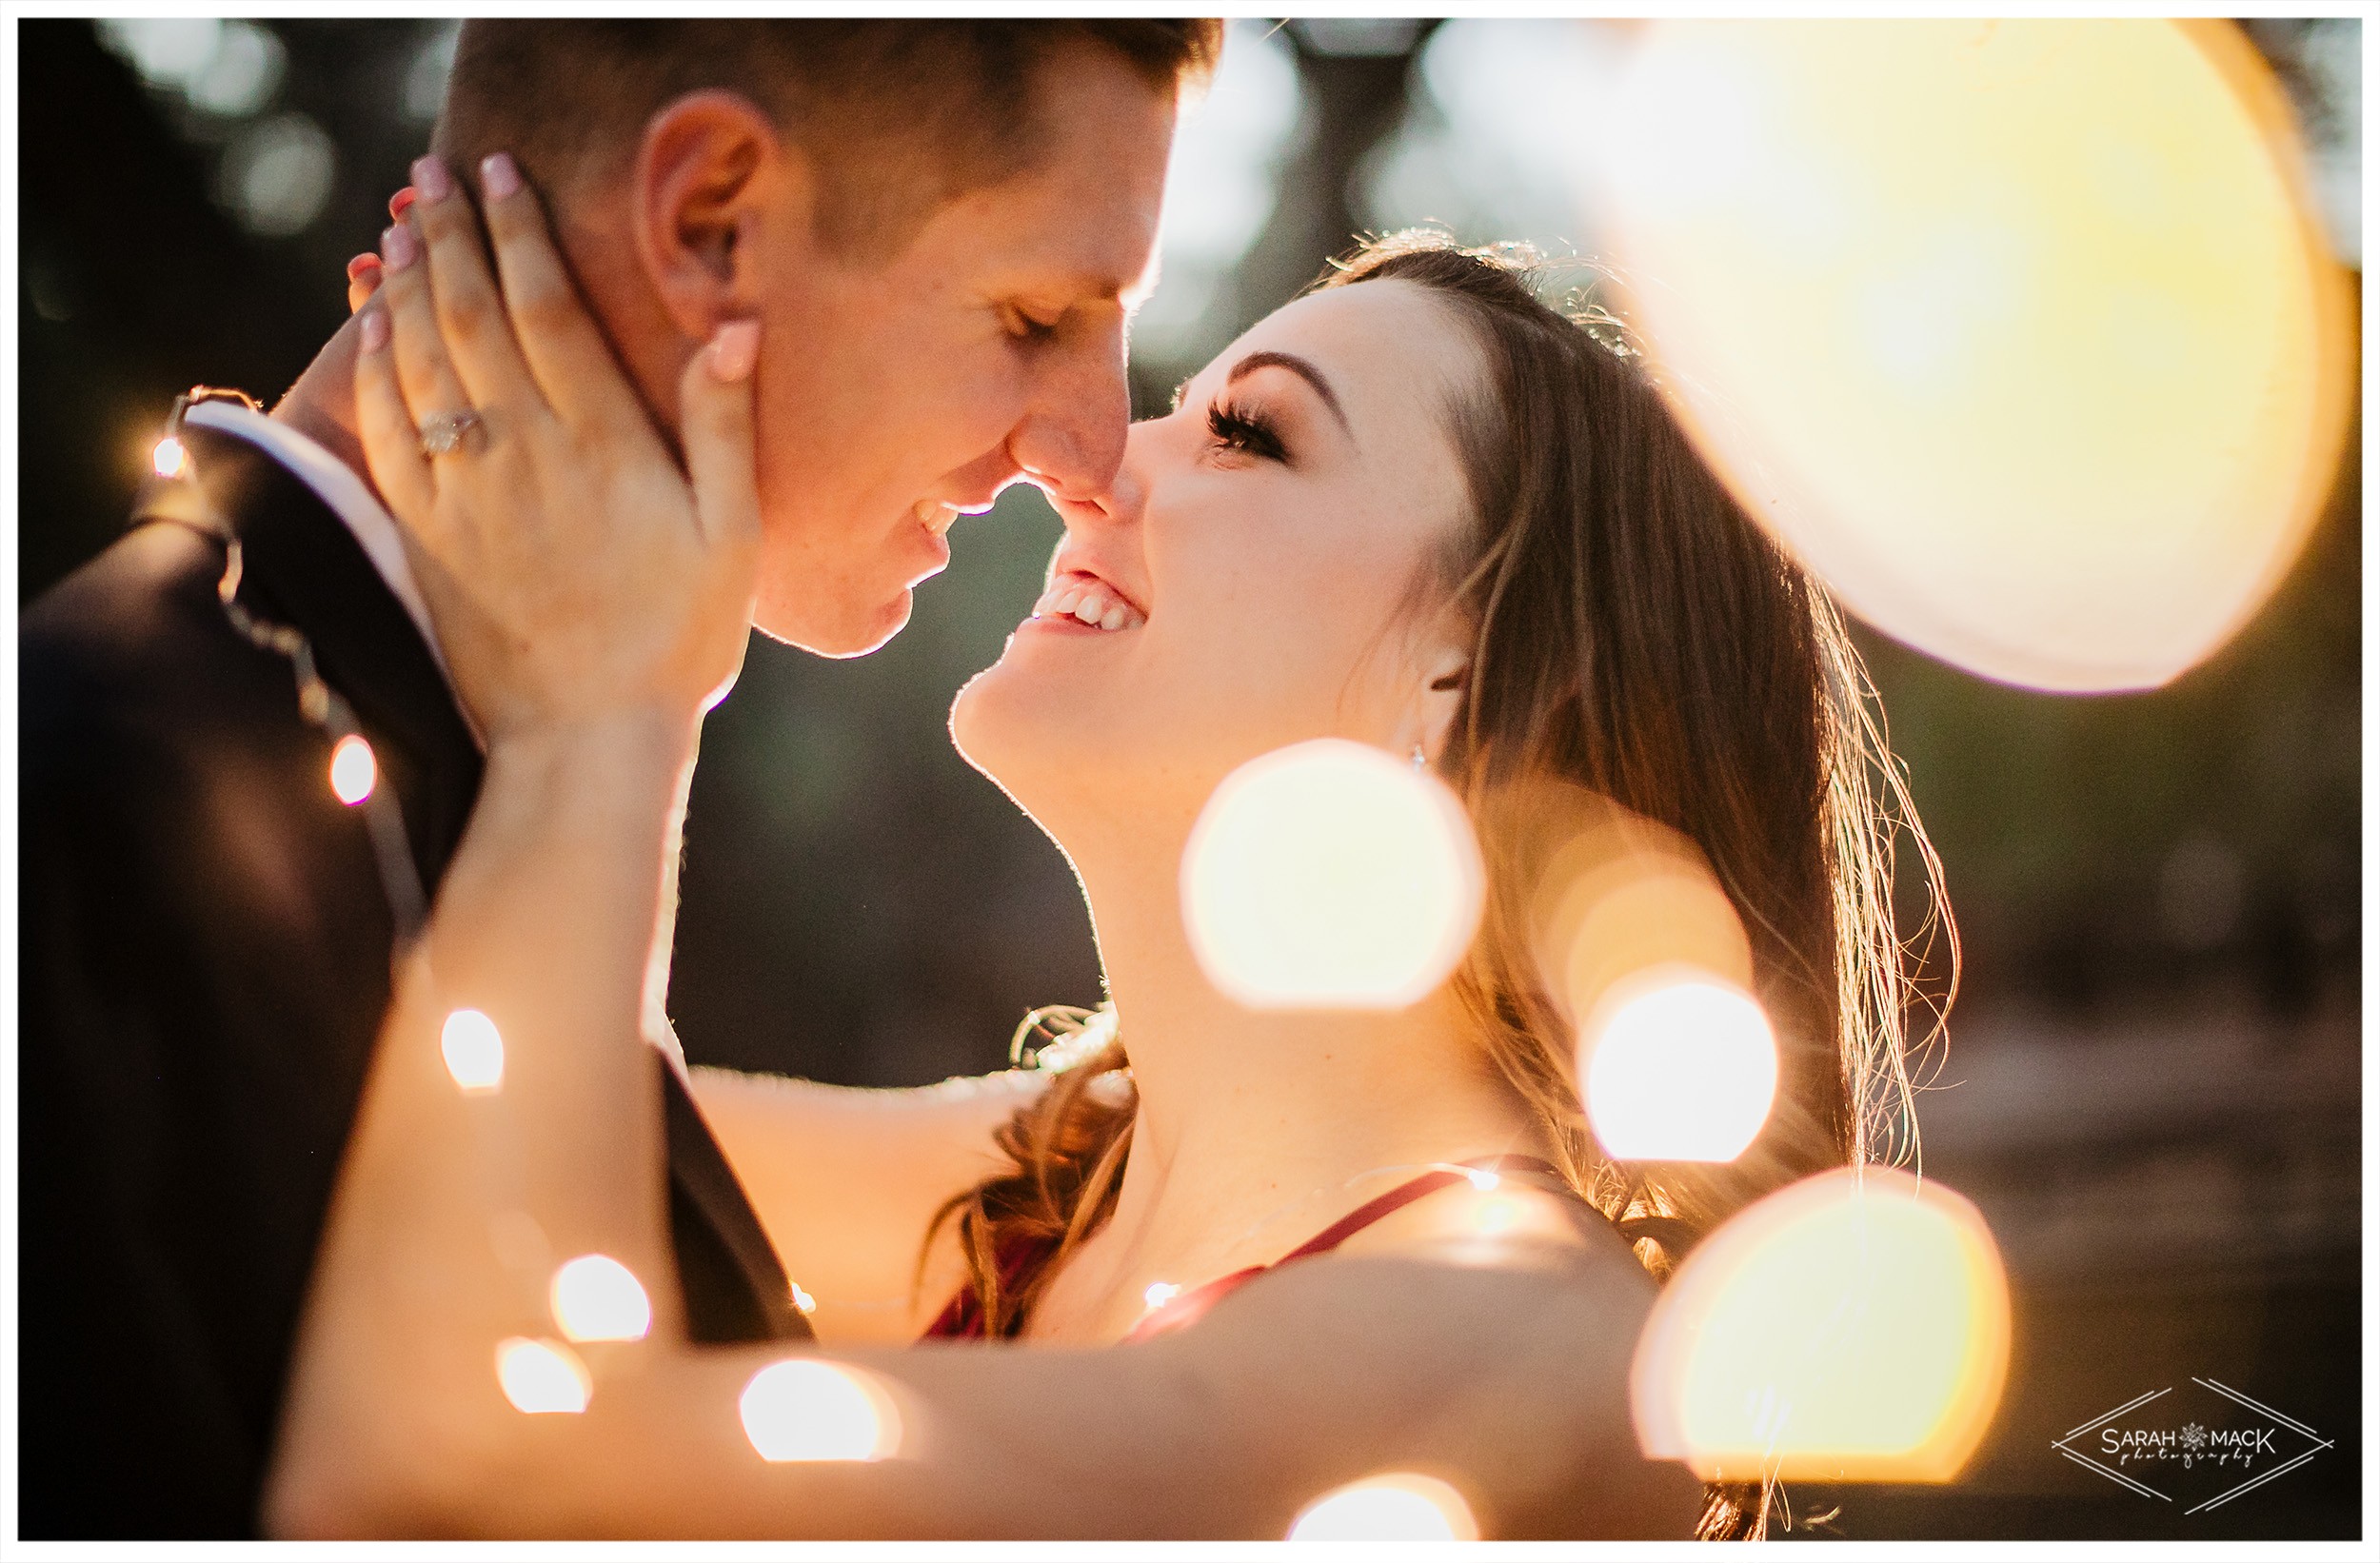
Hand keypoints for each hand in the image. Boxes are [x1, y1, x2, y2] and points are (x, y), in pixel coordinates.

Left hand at [353, 154, 761, 750]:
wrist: (586, 736)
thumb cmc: (677, 640)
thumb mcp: (731, 536)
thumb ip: (723, 428)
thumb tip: (736, 327)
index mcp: (601, 444)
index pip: (548, 309)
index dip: (520, 233)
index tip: (501, 174)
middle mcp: (522, 454)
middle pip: (473, 315)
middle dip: (454, 236)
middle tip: (436, 176)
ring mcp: (464, 491)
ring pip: (422, 359)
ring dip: (409, 283)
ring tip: (405, 225)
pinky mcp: (425, 531)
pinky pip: (387, 426)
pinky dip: (377, 363)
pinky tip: (376, 324)